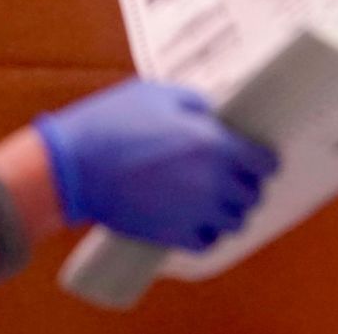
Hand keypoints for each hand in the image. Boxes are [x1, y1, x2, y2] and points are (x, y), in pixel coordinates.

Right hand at [34, 80, 277, 250]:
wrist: (73, 165)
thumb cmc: (113, 122)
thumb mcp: (160, 95)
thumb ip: (197, 105)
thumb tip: (215, 118)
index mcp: (215, 144)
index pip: (265, 163)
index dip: (264, 161)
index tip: (259, 159)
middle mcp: (212, 182)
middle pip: (253, 195)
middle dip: (248, 185)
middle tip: (235, 177)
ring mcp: (193, 212)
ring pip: (236, 222)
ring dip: (231, 211)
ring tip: (217, 200)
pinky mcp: (171, 234)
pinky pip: (207, 242)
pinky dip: (208, 233)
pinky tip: (199, 220)